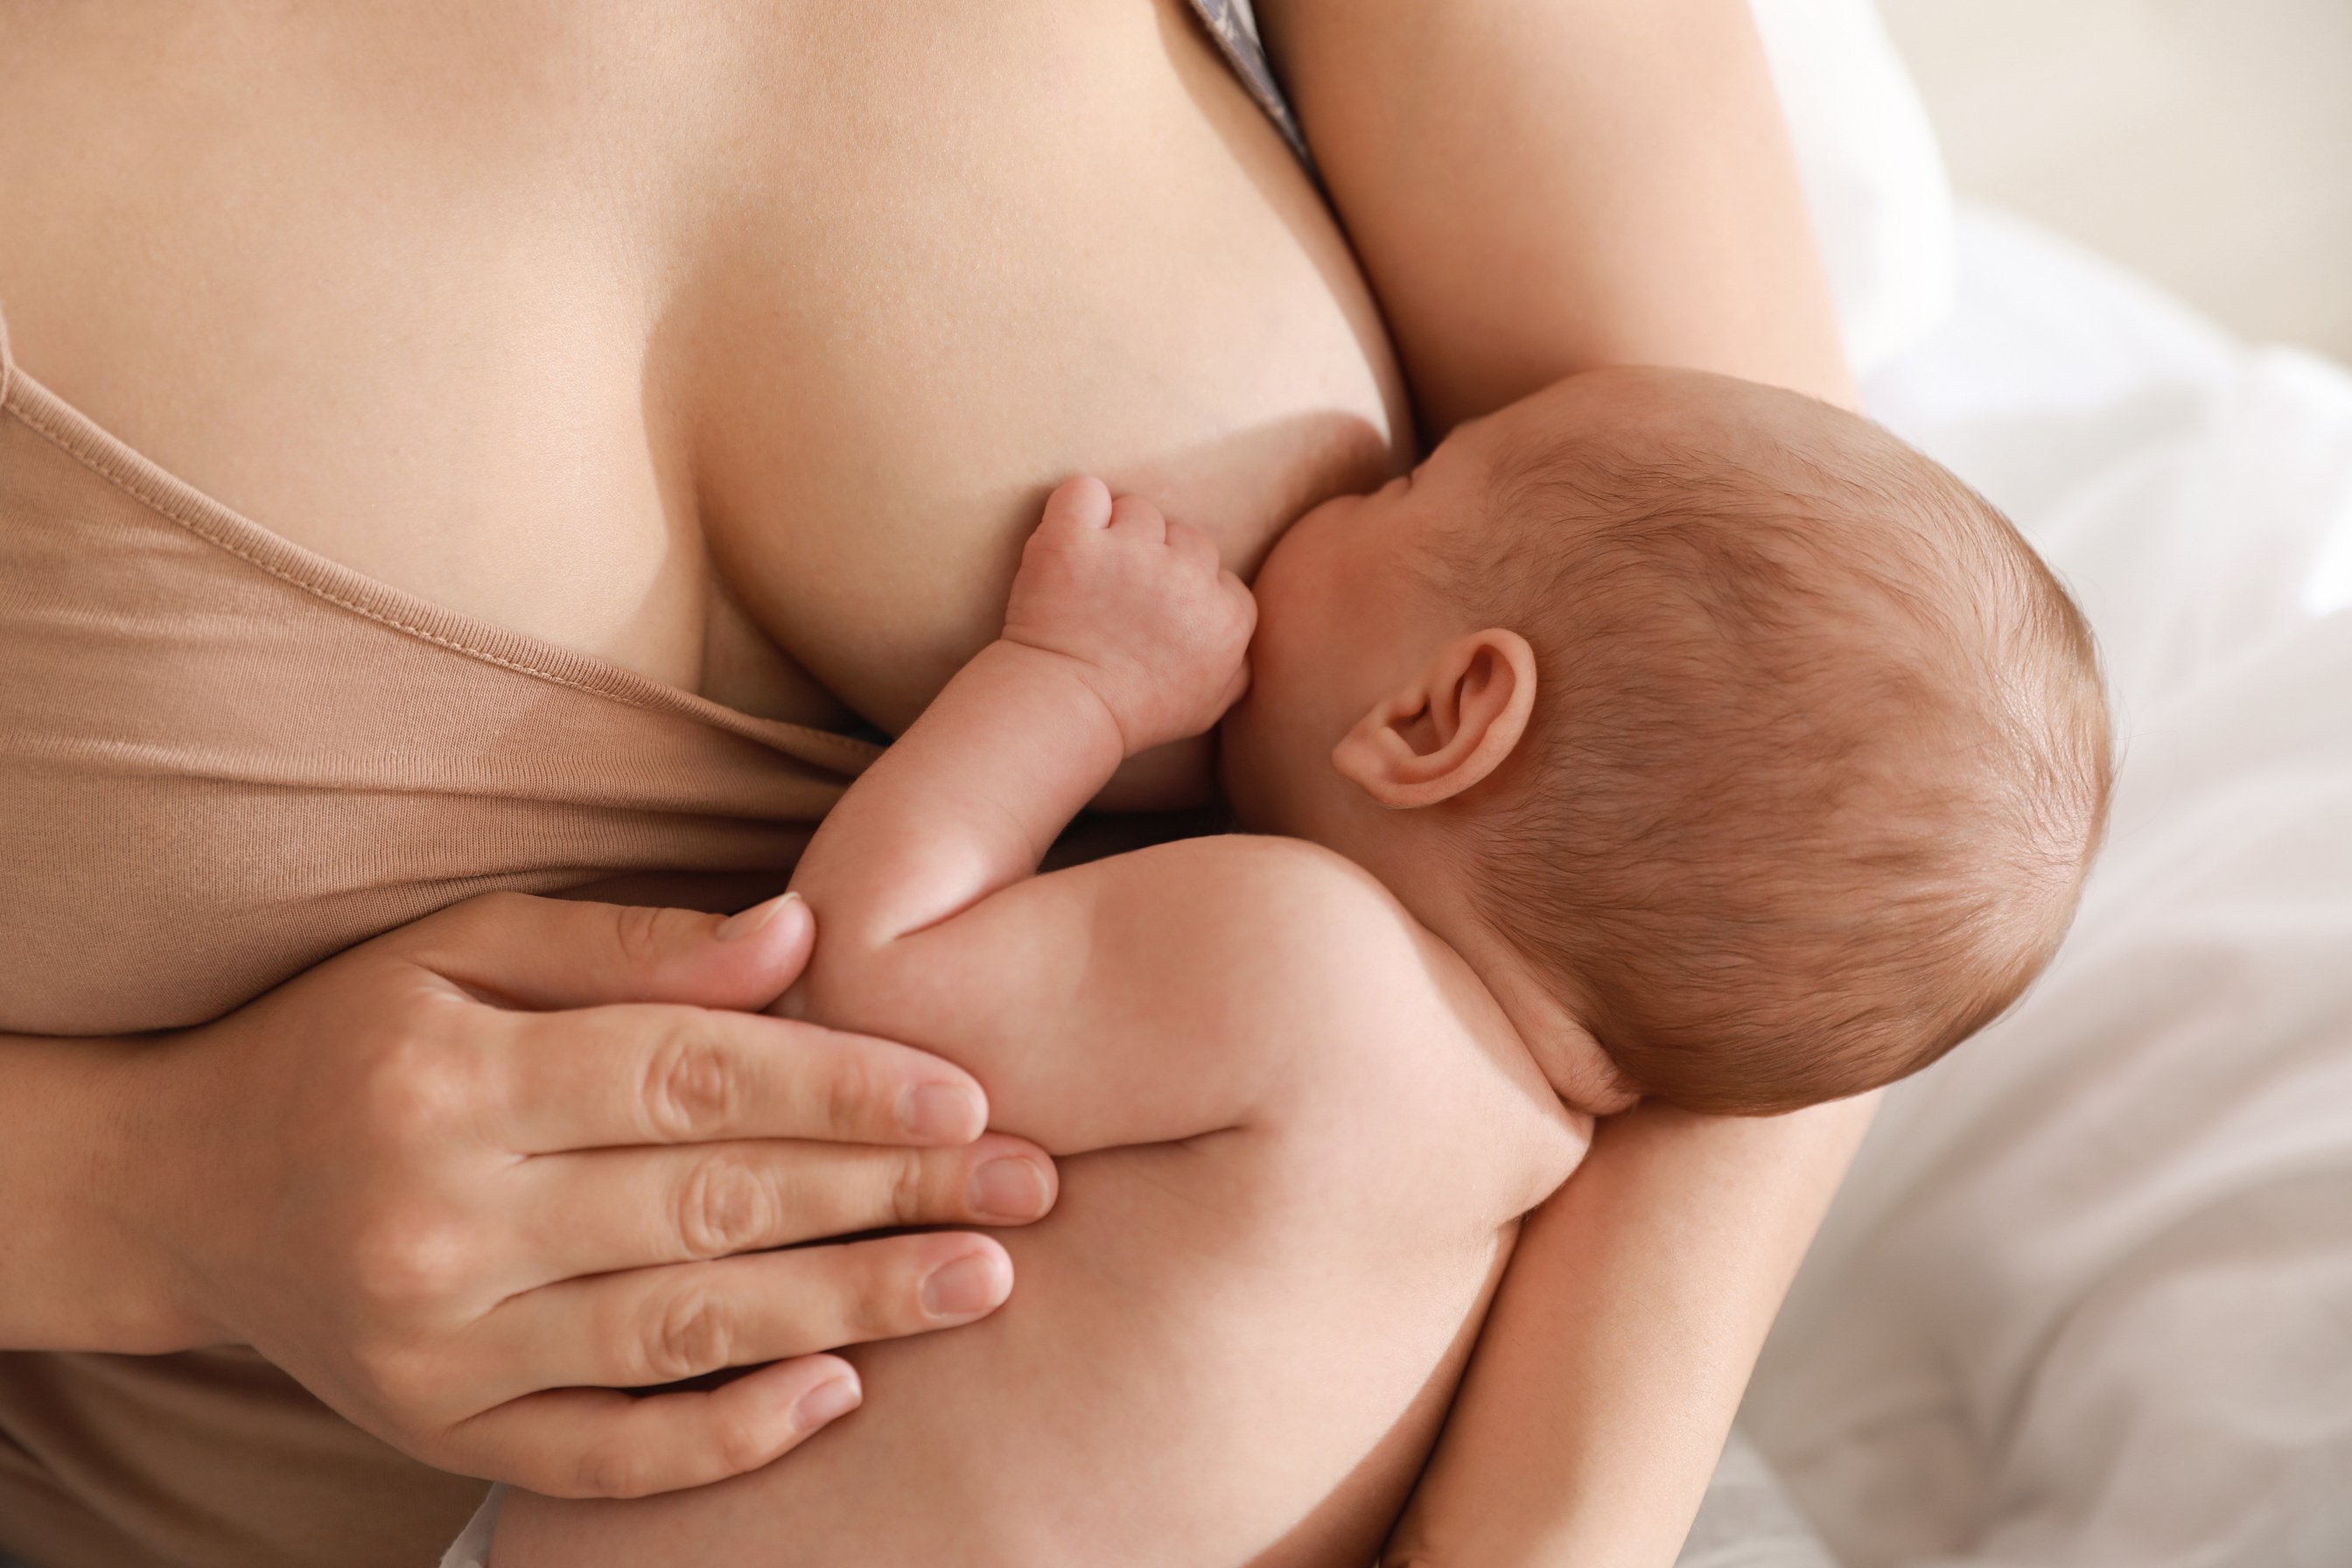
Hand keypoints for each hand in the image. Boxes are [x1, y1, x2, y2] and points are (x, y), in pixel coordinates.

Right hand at [115, 890, 1057, 1497]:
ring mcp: (441, 1347)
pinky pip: (605, 1454)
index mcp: (451, 1078)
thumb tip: (801, 935)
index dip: (841, 1084)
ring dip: (850, 1308)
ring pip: (683, 1330)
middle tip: (1028, 1186)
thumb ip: (627, 942)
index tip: (969, 1092)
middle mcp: (443, 1221)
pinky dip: (724, 1437)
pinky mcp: (441, 1433)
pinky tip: (836, 1397)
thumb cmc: (347, 1038)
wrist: (178, 1188)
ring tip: (981, 1280)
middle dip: (888, 1196)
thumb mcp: (458, 948)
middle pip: (712, 1206)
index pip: (688, 1079)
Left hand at [1003, 475, 1256, 754]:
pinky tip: (1069, 540)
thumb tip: (1244, 641)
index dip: (1184, 587)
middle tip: (1120, 597)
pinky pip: (1085, 492)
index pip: (1218, 571)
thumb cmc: (1133, 713)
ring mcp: (1131, 553)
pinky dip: (1075, 508)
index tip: (1154, 614)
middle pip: (1185, 535)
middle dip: (1157, 559)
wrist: (1060, 709)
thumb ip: (1237, 668)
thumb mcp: (1206, 707)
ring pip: (1137, 510)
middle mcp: (1187, 578)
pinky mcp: (1075, 539)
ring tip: (1090, 576)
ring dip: (1116, 533)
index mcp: (1227, 619)